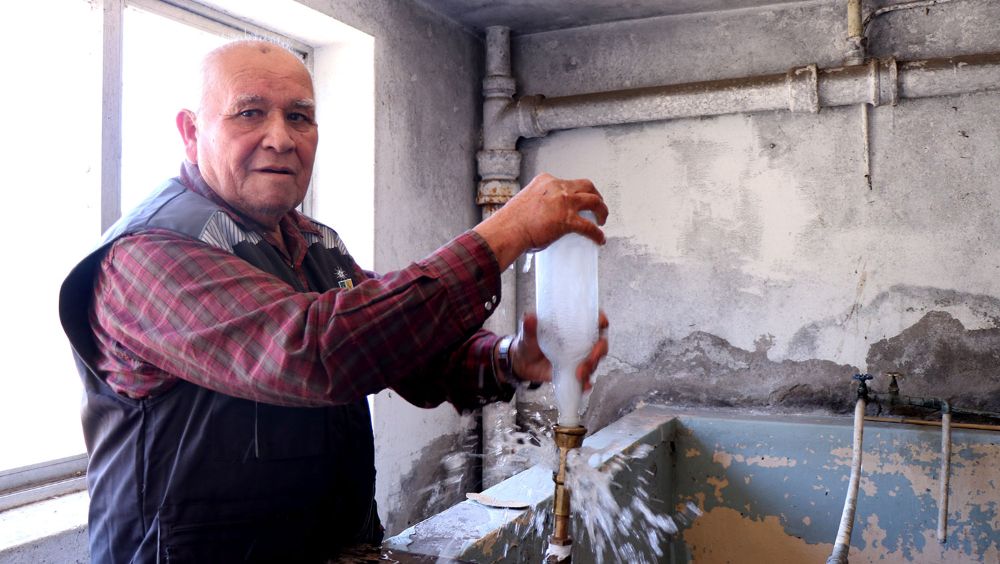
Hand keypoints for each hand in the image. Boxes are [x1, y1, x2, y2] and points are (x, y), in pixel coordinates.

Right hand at [474, 173, 608, 269]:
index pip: (567, 182)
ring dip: (602, 210)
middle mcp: (558, 187)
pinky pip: (589, 227)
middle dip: (595, 195)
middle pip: (587, 186)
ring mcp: (564, 202)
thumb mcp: (525, 201)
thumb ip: (538, 204)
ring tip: (602, 220)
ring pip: (594, 201)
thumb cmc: (510, 222)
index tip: (576, 201)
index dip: (575, 192)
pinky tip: (600, 239)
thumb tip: (543, 217)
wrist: (506, 231)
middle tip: (597, 206)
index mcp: (546, 181)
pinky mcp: (567, 220)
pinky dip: (597, 234)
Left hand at [509, 311, 609, 391]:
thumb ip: (529, 326)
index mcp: (571, 326)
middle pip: (599, 343)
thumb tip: (530, 318)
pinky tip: (584, 385)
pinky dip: (586, 383)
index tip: (601, 323)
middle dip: (598, 352)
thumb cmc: (529, 343)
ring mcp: (578, 357)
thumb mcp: (528, 334)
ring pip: (595, 361)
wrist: (523, 364)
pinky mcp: (574, 371)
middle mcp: (579, 341)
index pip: (592, 319)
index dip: (600, 320)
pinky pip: (586, 378)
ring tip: (579, 374)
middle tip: (588, 360)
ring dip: (591, 368)